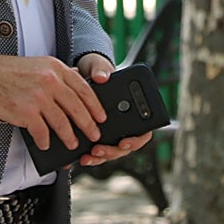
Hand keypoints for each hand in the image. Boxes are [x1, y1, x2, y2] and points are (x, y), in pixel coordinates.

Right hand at [0, 55, 105, 151]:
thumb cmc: (11, 71)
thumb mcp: (40, 64)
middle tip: (94, 135)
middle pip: (77, 108)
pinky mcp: (27, 112)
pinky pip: (42, 132)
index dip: (95, 105)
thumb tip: (78, 77)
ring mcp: (39, 97)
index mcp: (56, 68)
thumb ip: (59, 72)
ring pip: (62, 123)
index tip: (101, 117)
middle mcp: (50, 81)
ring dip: (69, 136)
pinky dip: (45, 141)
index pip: (84, 88)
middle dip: (88, 124)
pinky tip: (46, 144)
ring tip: (73, 143)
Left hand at [75, 53, 153, 167]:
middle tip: (98, 149)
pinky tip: (80, 157)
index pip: (144, 132)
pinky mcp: (95, 136)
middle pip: (125, 147)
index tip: (124, 142)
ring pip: (111, 152)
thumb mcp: (98, 66)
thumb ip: (101, 69)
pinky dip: (90, 156)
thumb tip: (102, 77)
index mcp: (132, 109)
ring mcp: (110, 132)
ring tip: (88, 156)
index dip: (136, 140)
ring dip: (101, 157)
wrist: (82, 74)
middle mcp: (124, 124)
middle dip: (112, 152)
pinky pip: (97, 152)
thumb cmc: (97, 70)